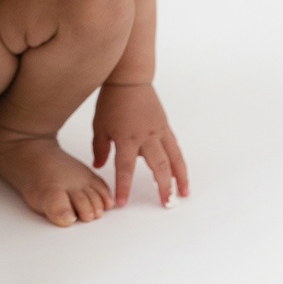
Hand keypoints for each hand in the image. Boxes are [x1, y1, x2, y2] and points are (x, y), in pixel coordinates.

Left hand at [93, 82, 188, 207]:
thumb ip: (100, 148)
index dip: (124, 187)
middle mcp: (146, 137)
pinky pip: (174, 148)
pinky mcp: (165, 127)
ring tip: (183, 194)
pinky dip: (179, 162)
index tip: (122, 203)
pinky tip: (181, 173)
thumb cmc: (112, 101)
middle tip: (166, 204)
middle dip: (163, 187)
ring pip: (173, 159)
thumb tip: (99, 166)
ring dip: (179, 178)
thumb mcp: (100, 125)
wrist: (129, 79)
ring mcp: (158, 132)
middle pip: (158, 167)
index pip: (125, 169)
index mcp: (126, 138)